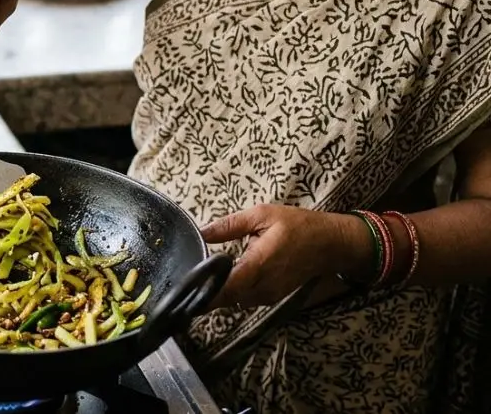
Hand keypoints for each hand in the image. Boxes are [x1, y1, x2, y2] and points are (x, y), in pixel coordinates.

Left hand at [201, 204, 363, 309]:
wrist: (333, 244)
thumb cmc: (299, 226)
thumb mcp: (262, 215)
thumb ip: (229, 226)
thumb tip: (202, 232)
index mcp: (257, 266)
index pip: (223, 289)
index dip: (201, 291)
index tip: (183, 286)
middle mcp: (262, 288)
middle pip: (224, 299)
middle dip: (205, 290)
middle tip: (186, 278)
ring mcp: (269, 296)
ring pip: (233, 301)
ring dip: (219, 291)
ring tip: (202, 275)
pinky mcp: (273, 298)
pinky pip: (245, 299)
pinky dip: (233, 291)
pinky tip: (224, 277)